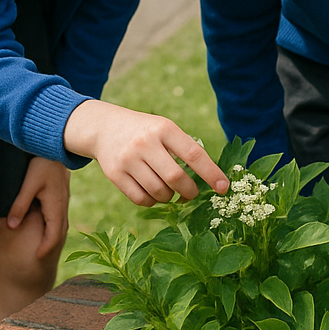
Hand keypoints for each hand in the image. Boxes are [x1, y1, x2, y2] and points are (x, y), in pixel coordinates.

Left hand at [7, 157, 69, 257]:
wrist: (57, 143)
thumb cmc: (42, 162)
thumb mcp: (29, 183)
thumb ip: (20, 205)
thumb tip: (11, 226)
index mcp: (55, 205)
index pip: (54, 234)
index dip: (46, 248)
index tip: (36, 258)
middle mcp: (61, 204)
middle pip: (59, 230)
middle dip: (50, 245)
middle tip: (39, 256)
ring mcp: (62, 197)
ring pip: (59, 222)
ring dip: (51, 234)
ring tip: (41, 244)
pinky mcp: (59, 191)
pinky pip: (57, 213)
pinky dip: (51, 223)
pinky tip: (43, 222)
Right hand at [63, 99, 227, 205]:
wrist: (105, 128)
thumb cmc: (146, 132)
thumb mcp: (165, 129)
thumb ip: (184, 149)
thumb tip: (210, 179)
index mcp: (164, 129)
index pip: (194, 154)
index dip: (211, 173)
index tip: (223, 188)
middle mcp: (145, 143)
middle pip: (176, 178)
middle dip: (189, 192)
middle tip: (192, 194)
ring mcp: (128, 159)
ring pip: (158, 192)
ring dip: (170, 198)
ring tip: (170, 191)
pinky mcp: (115, 174)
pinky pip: (141, 199)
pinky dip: (152, 202)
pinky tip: (153, 193)